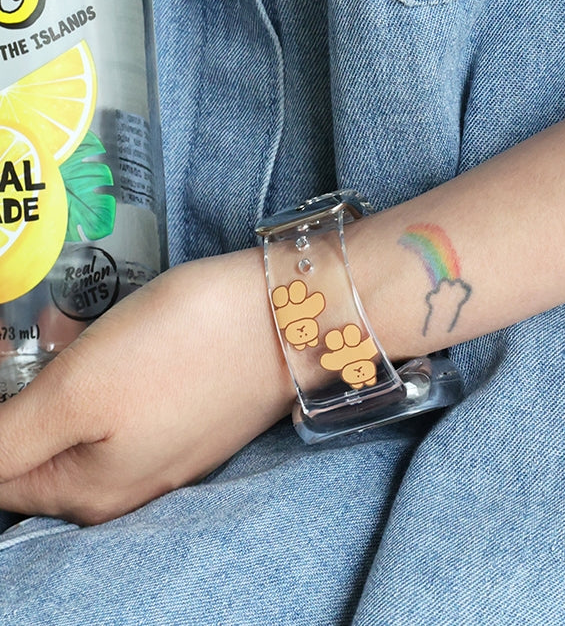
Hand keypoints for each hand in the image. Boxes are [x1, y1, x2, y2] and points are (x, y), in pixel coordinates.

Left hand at [0, 250, 292, 524]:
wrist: (287, 320)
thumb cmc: (181, 349)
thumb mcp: (76, 391)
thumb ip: (6, 442)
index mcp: (88, 494)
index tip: (9, 362)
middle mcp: (126, 489)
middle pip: (40, 449)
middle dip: (25, 393)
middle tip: (42, 336)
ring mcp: (165, 457)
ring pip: (83, 425)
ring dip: (66, 379)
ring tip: (74, 328)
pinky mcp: (190, 423)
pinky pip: (125, 411)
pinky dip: (106, 378)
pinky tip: (120, 338)